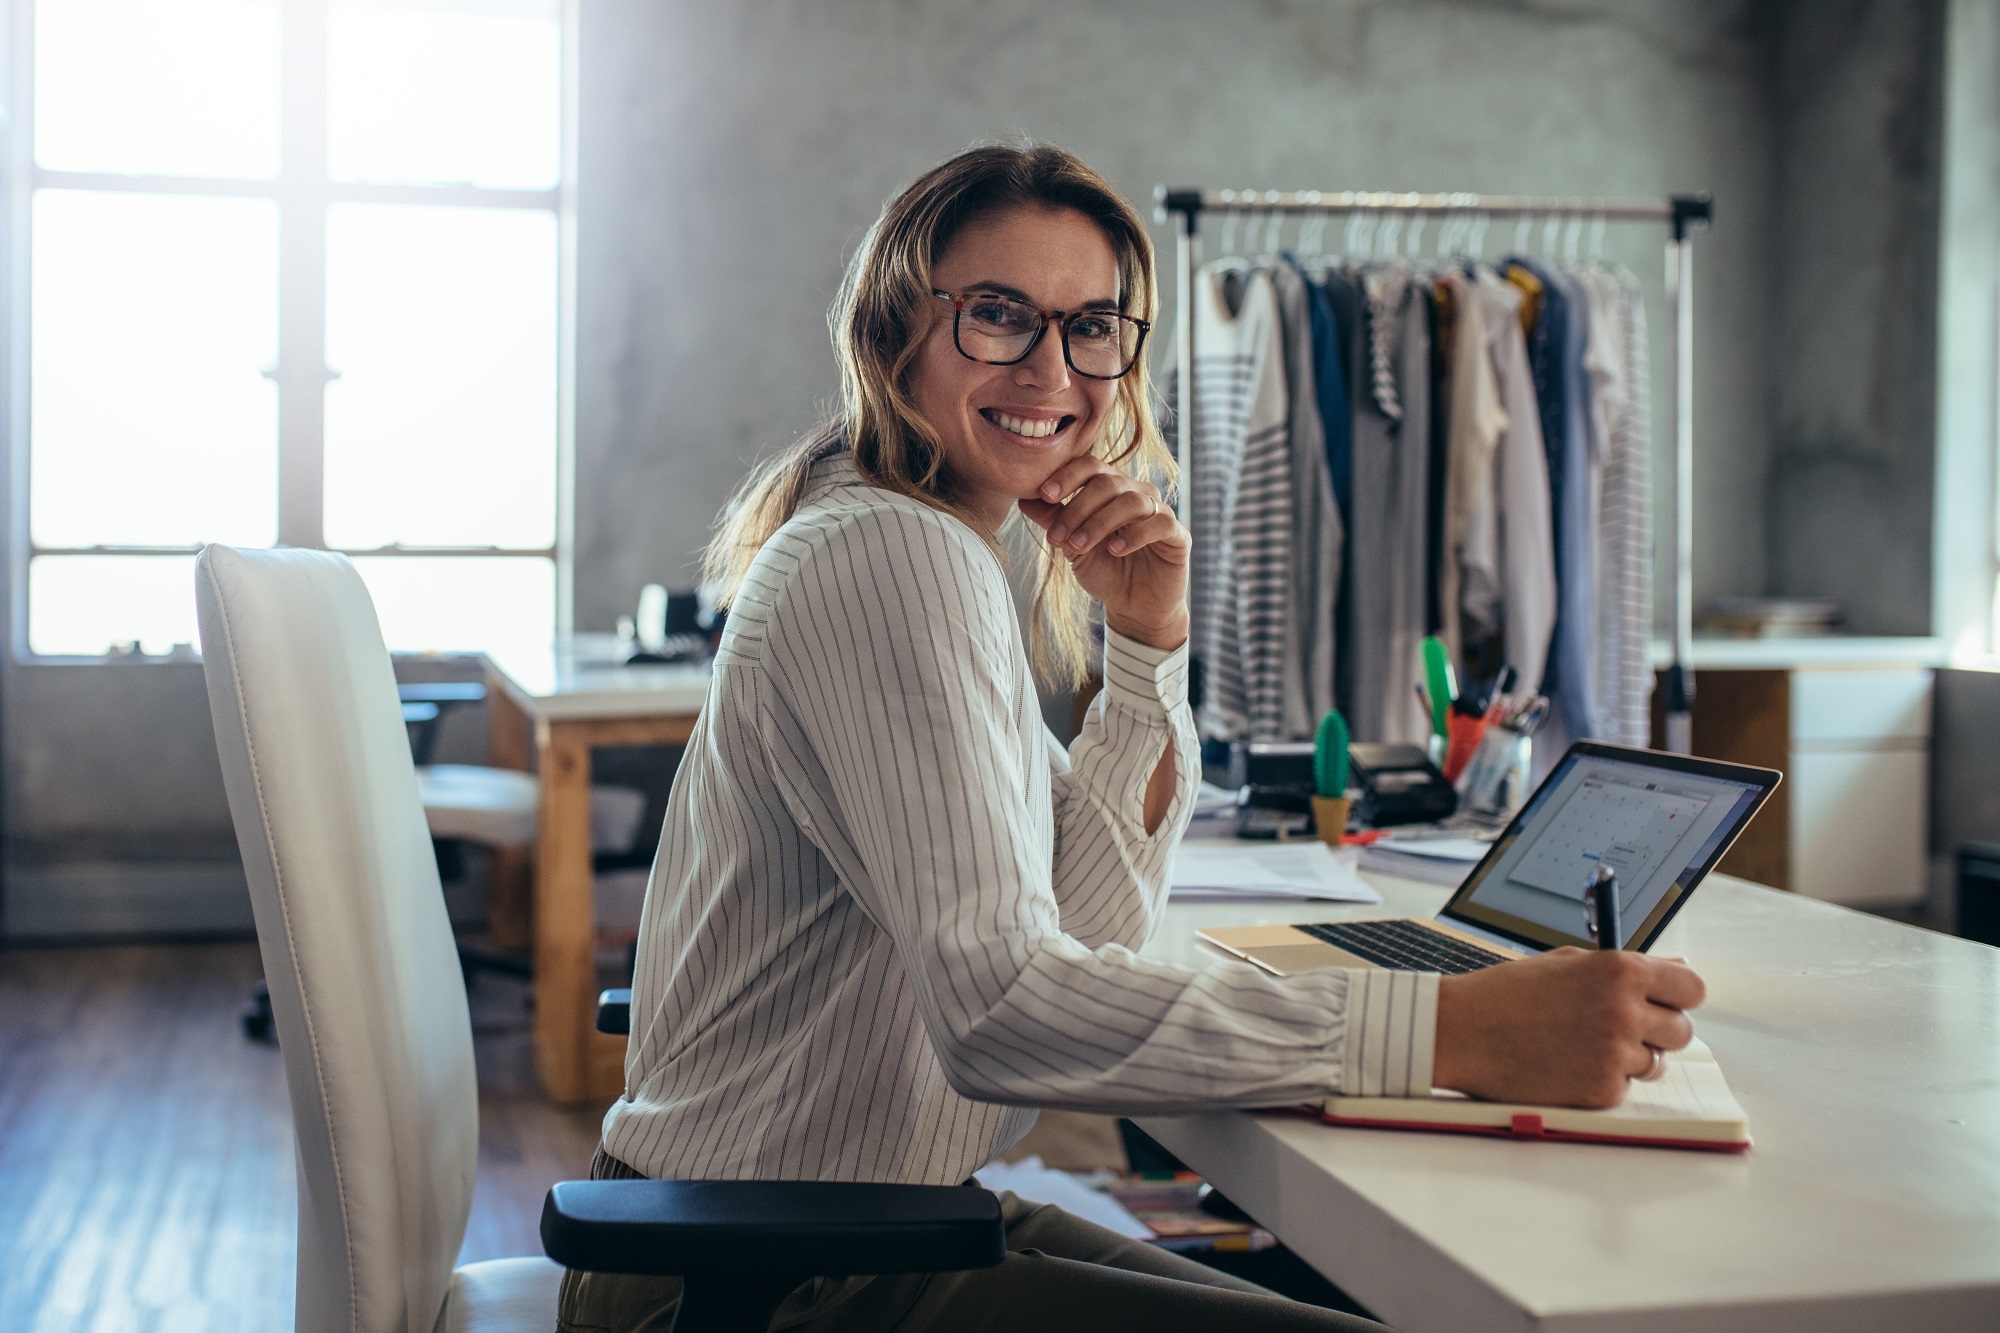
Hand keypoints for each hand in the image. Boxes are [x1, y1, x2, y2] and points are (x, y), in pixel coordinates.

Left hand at [1018, 457, 1189, 650]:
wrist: (1134, 607)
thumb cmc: (1104, 570)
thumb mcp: (1073, 546)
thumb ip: (1053, 520)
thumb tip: (1023, 498)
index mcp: (1110, 489)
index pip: (1089, 466)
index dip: (1067, 476)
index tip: (1044, 494)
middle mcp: (1136, 494)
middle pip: (1107, 481)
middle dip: (1077, 508)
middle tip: (1057, 537)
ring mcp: (1159, 512)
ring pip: (1132, 501)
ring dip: (1100, 523)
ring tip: (1078, 548)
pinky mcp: (1177, 535)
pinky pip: (1160, 523)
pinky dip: (1135, 535)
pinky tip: (1115, 550)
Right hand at [1431, 948, 1704, 1108]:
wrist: (1461, 1031)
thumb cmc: (1508, 993)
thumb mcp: (1568, 962)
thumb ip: (1624, 967)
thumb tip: (1677, 967)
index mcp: (1620, 971)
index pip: (1692, 988)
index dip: (1678, 996)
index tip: (1664, 1002)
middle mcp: (1625, 1011)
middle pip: (1682, 1030)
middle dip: (1657, 1030)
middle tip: (1619, 1028)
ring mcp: (1615, 1054)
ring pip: (1655, 1063)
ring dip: (1629, 1058)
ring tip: (1582, 1045)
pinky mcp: (1601, 1091)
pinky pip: (1624, 1088)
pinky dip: (1601, 1080)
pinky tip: (1567, 1065)